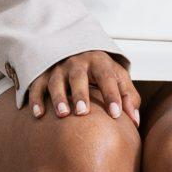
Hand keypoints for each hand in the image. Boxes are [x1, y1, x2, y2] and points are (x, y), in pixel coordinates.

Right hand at [21, 50, 139, 125]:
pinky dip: (36, 99)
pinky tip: (38, 114)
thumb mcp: (118, 77)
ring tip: (63, 114)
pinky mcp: (43, 74)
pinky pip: (37, 85)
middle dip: (81, 94)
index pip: (107, 77)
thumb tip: (135, 121)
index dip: (112, 95)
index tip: (117, 114)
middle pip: (78, 77)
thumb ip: (129, 96)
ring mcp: (58, 68)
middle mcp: (77, 62)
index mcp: (99, 62)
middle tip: (83, 112)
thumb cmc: (101, 71)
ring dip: (58, 97)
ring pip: (56, 81)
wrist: (77, 50)